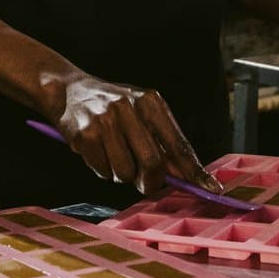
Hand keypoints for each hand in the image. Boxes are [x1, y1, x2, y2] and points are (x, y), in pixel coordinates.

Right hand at [37, 69, 222, 196]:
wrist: (67, 89)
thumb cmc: (111, 106)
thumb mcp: (140, 112)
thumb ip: (161, 140)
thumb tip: (183, 174)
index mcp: (150, 101)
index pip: (178, 143)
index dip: (194, 170)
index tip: (211, 188)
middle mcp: (130, 107)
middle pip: (153, 163)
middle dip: (150, 182)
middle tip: (144, 183)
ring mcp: (106, 120)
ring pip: (125, 172)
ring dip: (120, 174)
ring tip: (112, 154)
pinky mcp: (86, 134)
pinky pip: (102, 170)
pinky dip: (101, 169)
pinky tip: (95, 150)